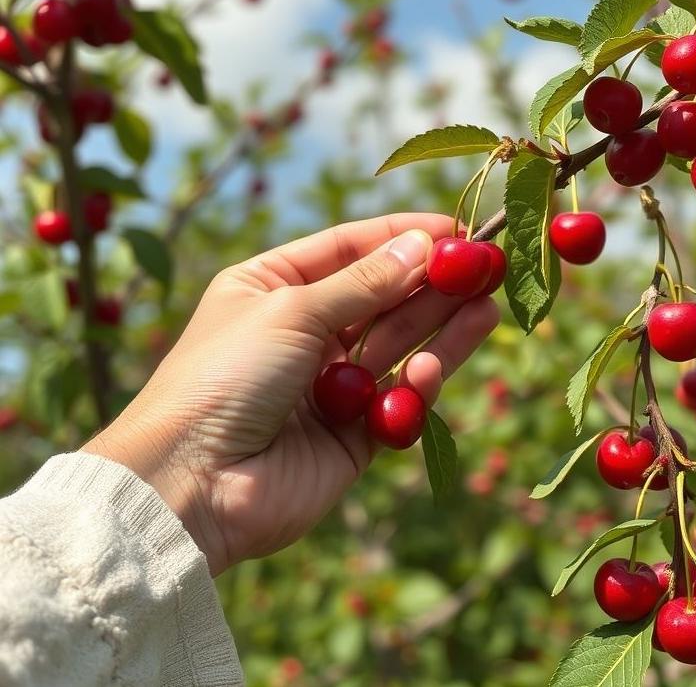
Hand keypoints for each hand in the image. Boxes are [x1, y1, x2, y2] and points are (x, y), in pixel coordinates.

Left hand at [84, 214, 498, 574]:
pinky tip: (433, 369)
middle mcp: (305, 332)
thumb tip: (422, 243)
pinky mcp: (353, 434)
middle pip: (384, 296)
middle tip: (487, 264)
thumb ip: (365, 282)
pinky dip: (418, 383)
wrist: (189, 485)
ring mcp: (330, 383)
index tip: (455, 228)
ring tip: (489, 301)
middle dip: (434, 280)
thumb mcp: (292, 309)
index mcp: (273, 286)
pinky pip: (397, 399)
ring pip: (400, 344)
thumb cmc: (225, 376)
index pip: (350, 248)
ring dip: (443, 325)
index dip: (402, 235)